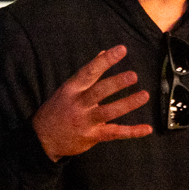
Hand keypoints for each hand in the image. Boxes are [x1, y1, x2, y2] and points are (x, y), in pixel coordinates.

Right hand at [33, 46, 149, 159]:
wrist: (42, 139)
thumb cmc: (58, 109)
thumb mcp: (67, 89)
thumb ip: (88, 73)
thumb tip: (103, 52)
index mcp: (72, 89)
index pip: (89, 71)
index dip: (105, 60)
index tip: (121, 50)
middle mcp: (78, 104)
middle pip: (98, 92)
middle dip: (116, 83)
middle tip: (133, 76)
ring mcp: (85, 122)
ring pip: (108, 112)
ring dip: (127, 104)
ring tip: (144, 95)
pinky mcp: (92, 137)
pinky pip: (114, 133)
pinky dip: (132, 132)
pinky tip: (146, 128)